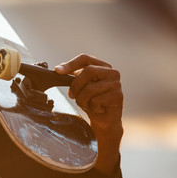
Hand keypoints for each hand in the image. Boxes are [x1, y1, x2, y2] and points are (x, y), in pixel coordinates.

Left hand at [55, 54, 123, 173]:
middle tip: (72, 95)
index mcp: (101, 66)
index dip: (70, 64)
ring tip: (86, 103)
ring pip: (90, 88)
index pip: (85, 58)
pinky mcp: (118, 96)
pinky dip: (91, 107)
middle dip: (76, 85)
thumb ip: (72, 75)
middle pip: (88, 71)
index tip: (58, 71)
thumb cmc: (92, 100)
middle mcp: (111, 72)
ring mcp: (116, 84)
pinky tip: (97, 108)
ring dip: (82, 99)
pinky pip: (96, 100)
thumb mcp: (80, 85)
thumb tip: (58, 69)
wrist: (103, 119)